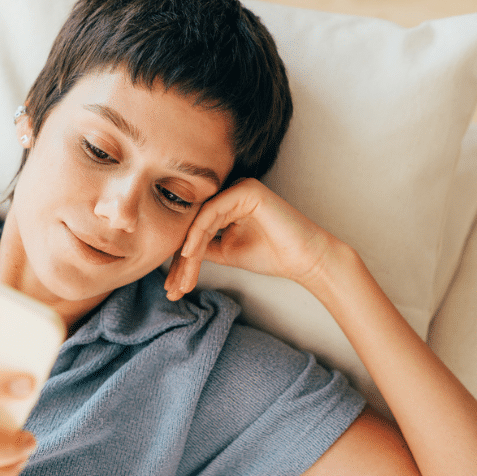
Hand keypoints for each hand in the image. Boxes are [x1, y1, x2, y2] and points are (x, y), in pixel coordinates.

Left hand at [164, 178, 335, 299]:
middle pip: (193, 224)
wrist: (304, 259)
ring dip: (186, 253)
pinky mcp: (246, 189)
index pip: (195, 229)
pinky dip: (197, 235)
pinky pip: (212, 212)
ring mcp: (238, 187)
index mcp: (226, 203)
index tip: (172, 287)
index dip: (180, 259)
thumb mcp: (225, 252)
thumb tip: (174, 253)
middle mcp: (230, 191)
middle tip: (171, 288)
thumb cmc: (272, 255)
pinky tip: (189, 255)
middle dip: (179, 260)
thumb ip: (201, 247)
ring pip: (199, 220)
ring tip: (180, 280)